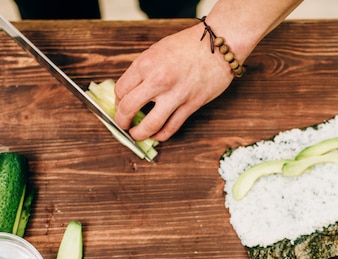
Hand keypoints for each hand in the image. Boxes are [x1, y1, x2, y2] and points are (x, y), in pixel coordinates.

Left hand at [114, 24, 233, 141]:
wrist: (219, 46)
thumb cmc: (189, 45)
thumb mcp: (157, 50)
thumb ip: (143, 70)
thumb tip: (131, 90)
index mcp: (146, 64)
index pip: (120, 90)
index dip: (117, 102)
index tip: (120, 106)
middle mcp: (158, 80)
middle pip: (128, 109)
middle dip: (122, 121)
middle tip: (123, 124)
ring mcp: (175, 95)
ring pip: (149, 125)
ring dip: (139, 134)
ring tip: (137, 135)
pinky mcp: (191, 105)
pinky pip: (171, 127)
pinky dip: (161, 135)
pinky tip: (157, 135)